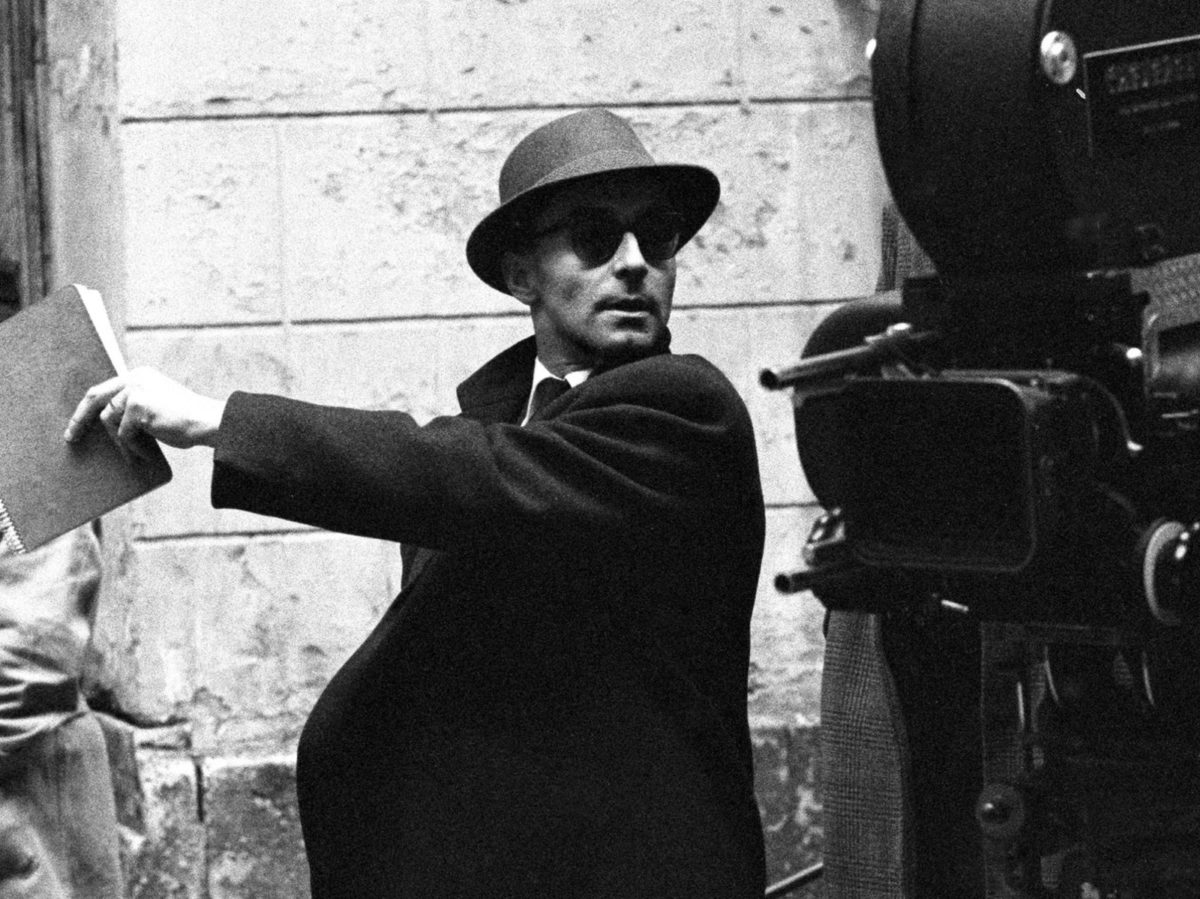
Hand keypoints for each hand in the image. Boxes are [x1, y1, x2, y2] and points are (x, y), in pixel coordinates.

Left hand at [64, 366, 225, 453]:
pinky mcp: (138, 406)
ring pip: (109, 420)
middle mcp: (135, 378)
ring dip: (121, 442)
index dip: (87, 407)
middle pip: (95, 397)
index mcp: (139, 375)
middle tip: (71, 437)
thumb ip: (134, 406)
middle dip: (79, 418)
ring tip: (135, 455)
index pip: (104, 389)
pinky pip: (124, 434)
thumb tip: (107, 423)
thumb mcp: (156, 405)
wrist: (208, 422)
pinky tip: (148, 454)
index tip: (77, 423)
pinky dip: (134, 447)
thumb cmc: (186, 420)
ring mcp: (136, 390)